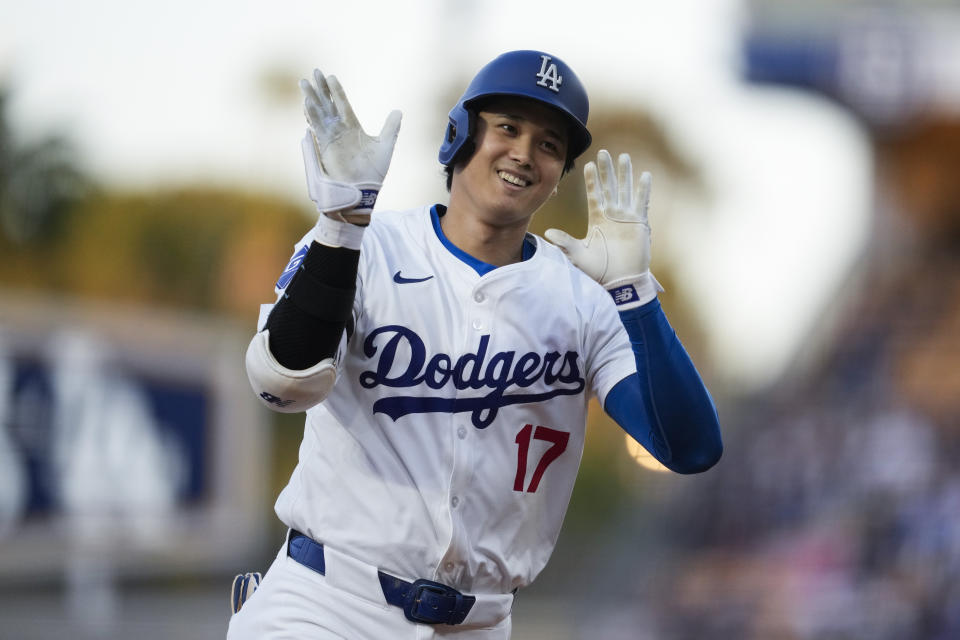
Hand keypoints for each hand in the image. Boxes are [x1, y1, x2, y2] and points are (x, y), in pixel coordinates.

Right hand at [300, 69, 401, 223]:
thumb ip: (391, 128)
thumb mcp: (386, 145)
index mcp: (353, 128)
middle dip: (321, 89)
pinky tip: (307, 103)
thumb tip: (398, 111)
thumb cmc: (374, 172)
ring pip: (320, 113)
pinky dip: (312, 115)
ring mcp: (331, 137)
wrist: (363, 190)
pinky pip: (317, 127)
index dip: (337, 91)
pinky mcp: (325, 146)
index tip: (331, 76)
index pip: (343, 104)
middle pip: (328, 104)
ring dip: (312, 98)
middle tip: (314, 72)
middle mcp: (339, 130)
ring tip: (304, 83)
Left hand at [544, 150, 661, 308]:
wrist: (619, 281)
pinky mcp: (639, 224)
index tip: (589, 164)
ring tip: (624, 156)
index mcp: (597, 219)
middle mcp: (612, 215)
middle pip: (610, 187)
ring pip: (626, 190)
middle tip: (604, 152)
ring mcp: (626, 218)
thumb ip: (564, 242)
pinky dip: (643, 189)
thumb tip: (547, 233)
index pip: (594, 194)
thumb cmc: (598, 270)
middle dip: (607, 170)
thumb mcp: (578, 254)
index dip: (592, 180)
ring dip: (625, 174)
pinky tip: (645, 175)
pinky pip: (642, 203)